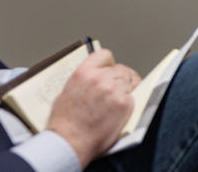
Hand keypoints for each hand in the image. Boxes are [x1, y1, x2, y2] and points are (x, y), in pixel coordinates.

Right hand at [47, 49, 139, 166]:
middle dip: (118, 80)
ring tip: (114, 104)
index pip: (105, 55)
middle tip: (114, 93)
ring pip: (128, 82)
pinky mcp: (124, 102)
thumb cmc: (64, 123)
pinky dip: (129, 103)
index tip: (109, 70)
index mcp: (83, 72)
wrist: (68, 142)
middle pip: (120, 70)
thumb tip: (93, 78)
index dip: (108, 64)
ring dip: (125, 91)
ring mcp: (114, 89)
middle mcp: (100, 77)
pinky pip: (133, 96)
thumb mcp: (66, 93)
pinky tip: (119, 111)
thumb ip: (83, 81)